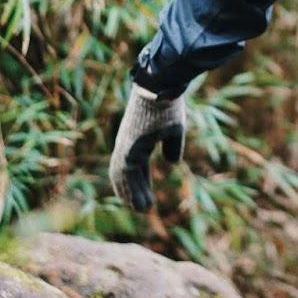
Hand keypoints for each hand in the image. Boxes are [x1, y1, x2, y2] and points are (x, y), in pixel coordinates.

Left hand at [108, 85, 186, 211]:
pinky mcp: (128, 146)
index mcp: (137, 140)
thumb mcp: (173, 129)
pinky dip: (130, 189)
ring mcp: (126, 145)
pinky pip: (125, 173)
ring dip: (132, 194)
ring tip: (140, 210)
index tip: (145, 197)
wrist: (160, 86)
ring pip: (123, 176)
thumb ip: (171, 146)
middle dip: (133, 191)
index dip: (139, 183)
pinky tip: (136, 201)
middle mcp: (127, 144)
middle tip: (141, 208)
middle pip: (126, 173)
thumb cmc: (167, 104)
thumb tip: (171, 162)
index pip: (134, 166)